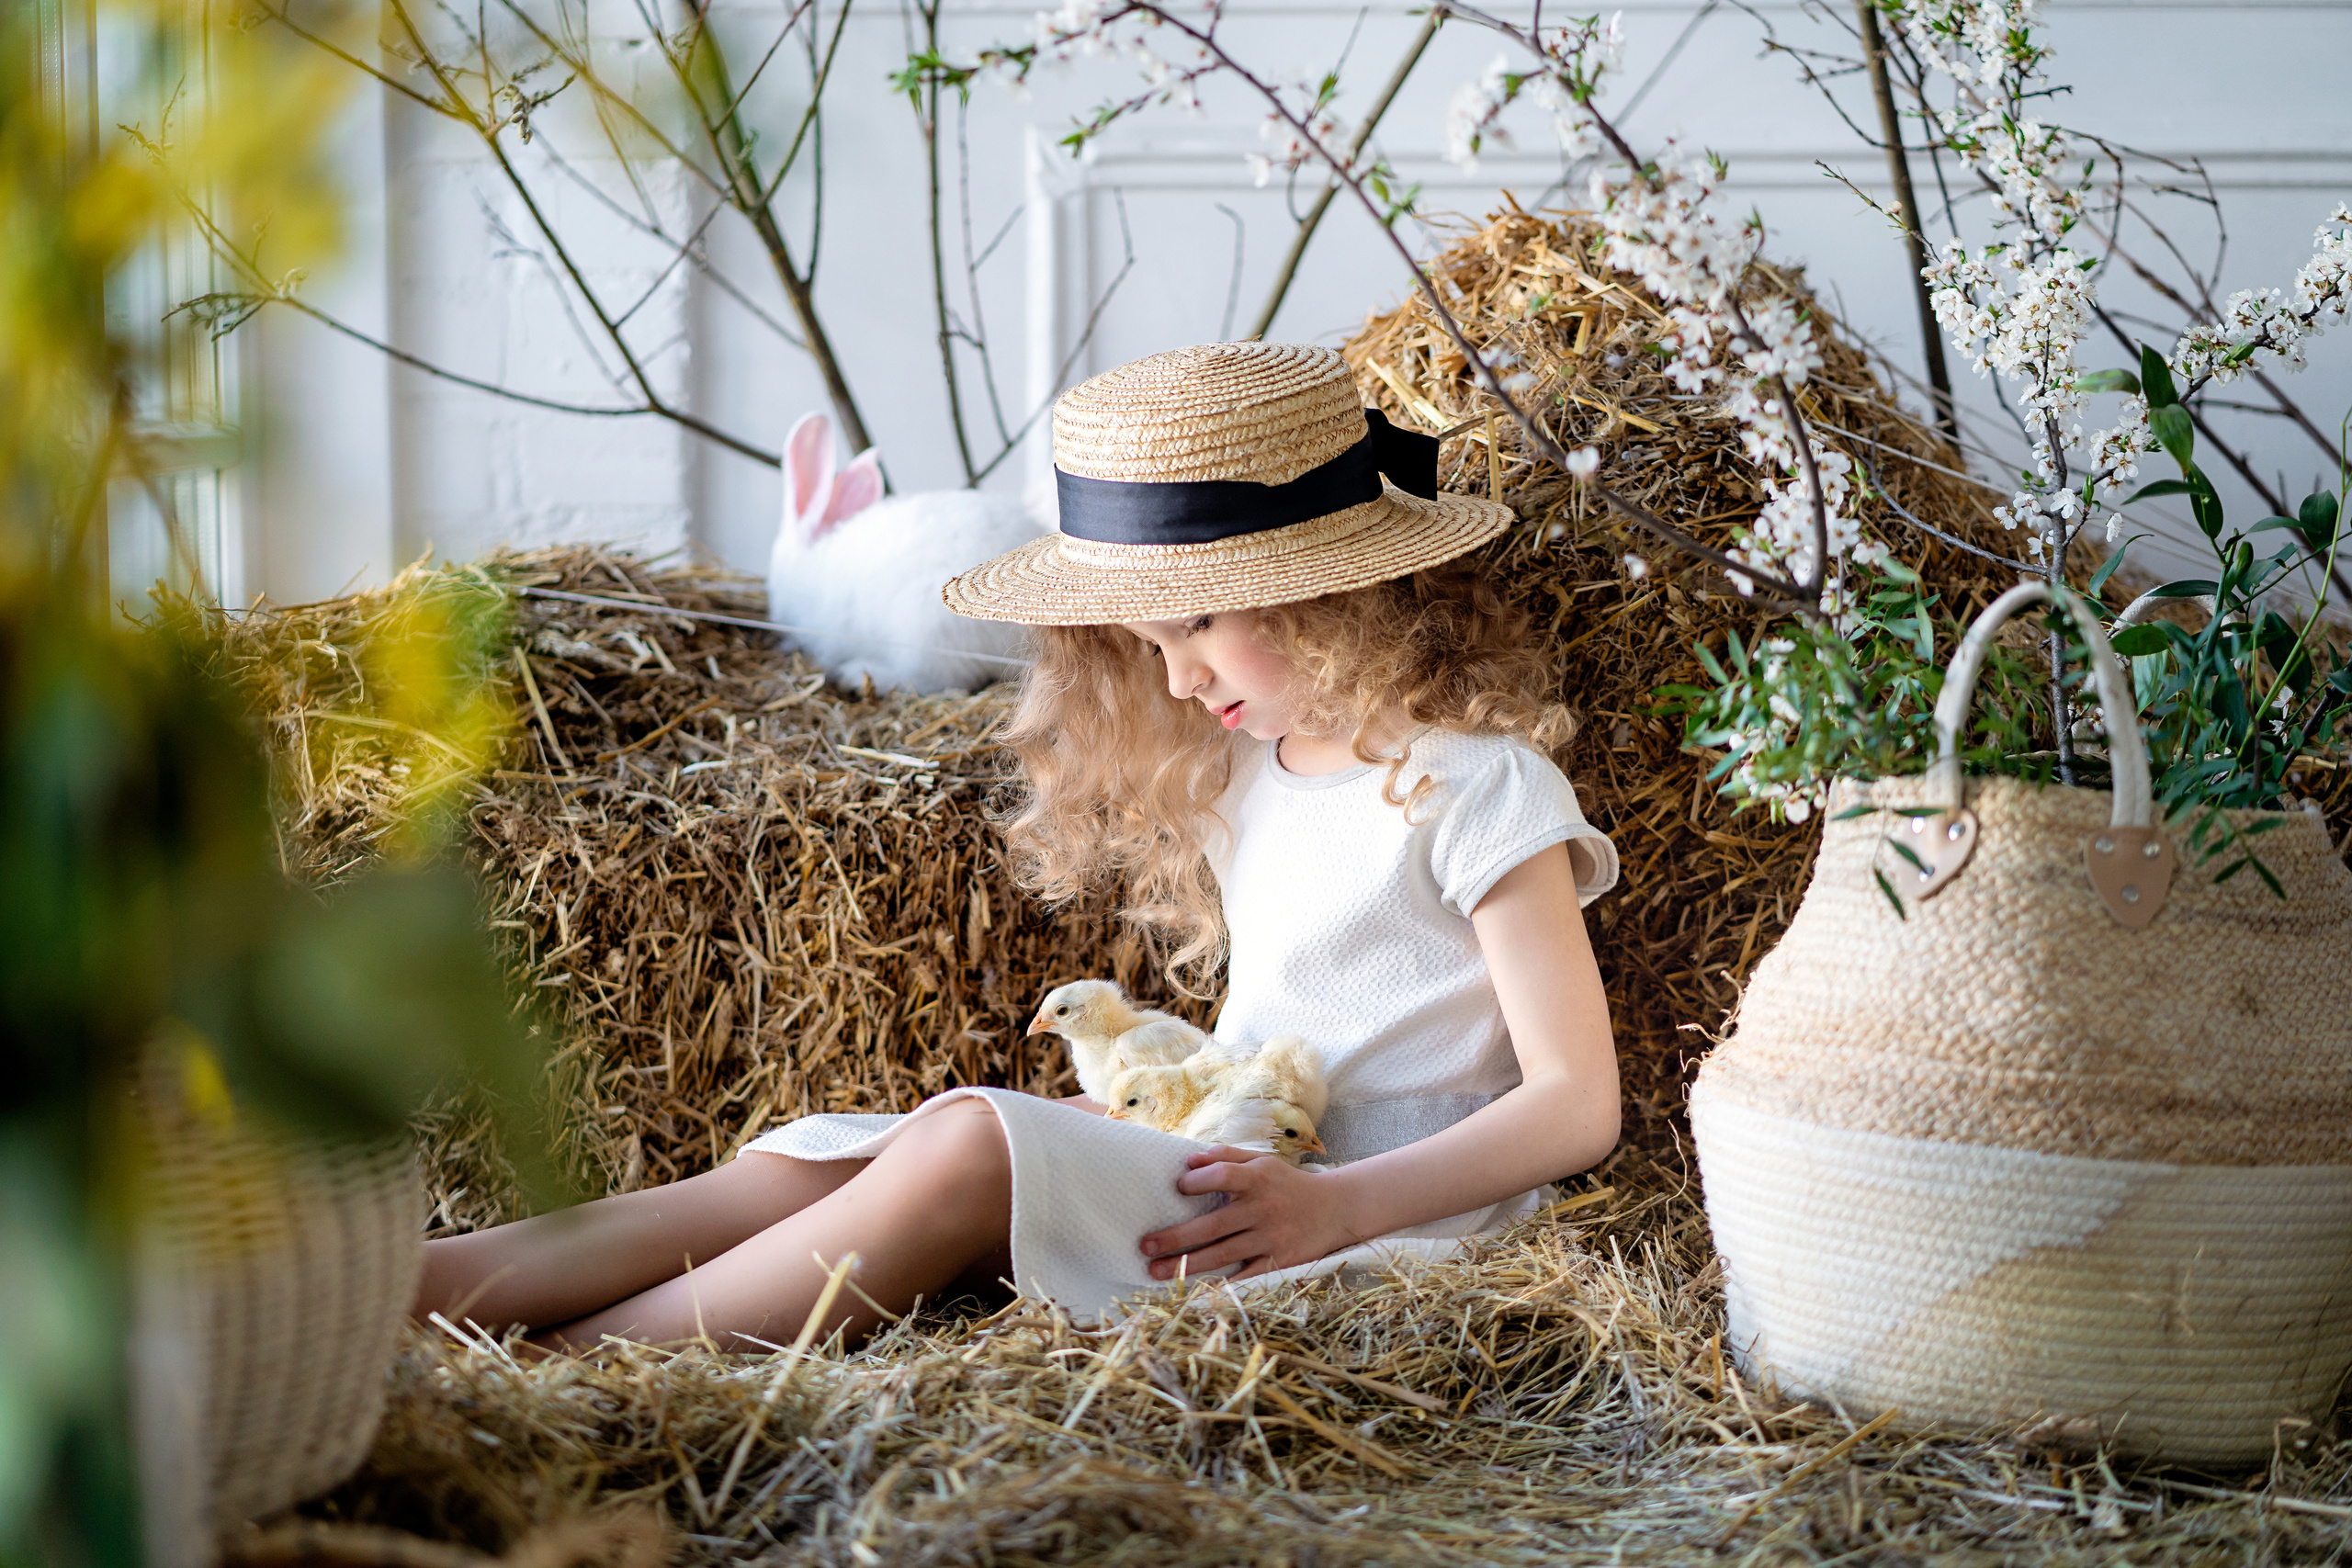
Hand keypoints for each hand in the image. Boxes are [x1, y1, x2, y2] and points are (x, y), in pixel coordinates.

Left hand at [1138, 1148, 1362, 1280]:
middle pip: (1213, 1225)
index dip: (1198, 1181)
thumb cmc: (1288, 1183)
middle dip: (1176, 1238)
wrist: (1335, 1209)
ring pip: (1223, 1255)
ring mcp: (1271, 1238)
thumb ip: (1226, 1156)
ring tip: (1155, 1272)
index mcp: (1258, 1179)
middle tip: (1145, 1247)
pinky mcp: (1279, 1261)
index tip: (1177, 1187)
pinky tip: (1196, 1292)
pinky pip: (1246, 1277)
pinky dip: (1222, 1285)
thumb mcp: (1262, 1162)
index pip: (1223, 1176)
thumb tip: (1186, 1160)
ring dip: (1186, 1265)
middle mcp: (1263, 1209)